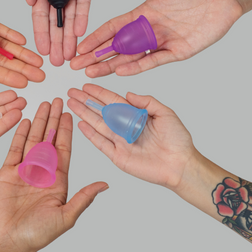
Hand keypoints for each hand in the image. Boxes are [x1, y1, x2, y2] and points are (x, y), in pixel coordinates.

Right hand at [0, 98, 107, 251]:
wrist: (8, 243)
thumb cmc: (37, 235)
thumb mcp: (65, 216)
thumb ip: (83, 198)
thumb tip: (105, 184)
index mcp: (58, 179)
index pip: (64, 148)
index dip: (67, 130)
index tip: (71, 113)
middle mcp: (42, 171)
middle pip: (49, 139)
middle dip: (54, 119)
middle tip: (58, 100)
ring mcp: (24, 169)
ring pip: (33, 139)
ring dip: (38, 121)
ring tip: (43, 104)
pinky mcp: (7, 171)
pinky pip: (14, 148)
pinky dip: (19, 133)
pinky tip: (23, 120)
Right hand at [17, 0, 96, 65]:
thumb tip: (28, 2)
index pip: (41, 18)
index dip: (41, 35)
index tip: (42, 51)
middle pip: (57, 22)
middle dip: (57, 42)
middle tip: (57, 62)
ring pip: (71, 17)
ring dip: (70, 36)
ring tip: (69, 54)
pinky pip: (86, 2)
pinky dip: (83, 17)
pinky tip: (79, 32)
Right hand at [67, 84, 195, 189]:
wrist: (180, 165)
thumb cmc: (178, 141)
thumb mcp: (165, 113)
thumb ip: (147, 102)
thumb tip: (128, 93)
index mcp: (135, 116)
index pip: (113, 101)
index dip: (99, 93)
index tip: (86, 86)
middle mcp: (125, 127)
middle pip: (101, 111)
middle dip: (86, 101)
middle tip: (72, 92)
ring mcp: (119, 141)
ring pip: (97, 124)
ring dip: (84, 114)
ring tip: (71, 103)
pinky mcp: (117, 156)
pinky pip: (100, 143)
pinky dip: (90, 134)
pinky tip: (80, 124)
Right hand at [71, 0, 242, 76]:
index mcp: (142, 14)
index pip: (112, 29)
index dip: (95, 38)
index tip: (80, 47)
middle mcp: (148, 31)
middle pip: (116, 47)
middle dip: (96, 56)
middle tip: (77, 65)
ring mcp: (161, 43)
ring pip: (130, 57)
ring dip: (110, 65)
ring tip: (92, 72)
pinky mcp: (176, 52)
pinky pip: (152, 61)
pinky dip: (136, 66)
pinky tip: (120, 70)